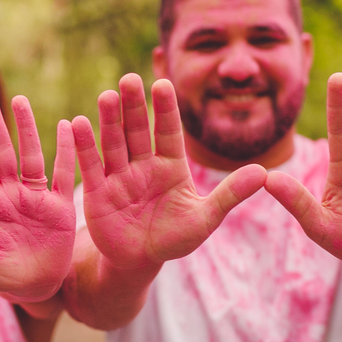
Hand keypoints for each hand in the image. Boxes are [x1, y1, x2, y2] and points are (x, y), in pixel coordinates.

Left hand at [0, 89, 76, 301]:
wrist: (32, 289)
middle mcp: (11, 193)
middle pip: (2, 151)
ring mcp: (37, 197)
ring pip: (31, 156)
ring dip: (26, 129)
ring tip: (19, 100)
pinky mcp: (60, 207)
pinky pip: (66, 175)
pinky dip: (67, 152)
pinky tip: (68, 126)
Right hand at [73, 74, 266, 270]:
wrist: (139, 262)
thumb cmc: (174, 238)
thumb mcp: (205, 218)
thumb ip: (230, 194)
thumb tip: (264, 172)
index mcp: (171, 166)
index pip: (168, 133)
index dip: (165, 110)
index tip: (163, 84)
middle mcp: (143, 165)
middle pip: (138, 131)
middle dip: (134, 106)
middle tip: (129, 79)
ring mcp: (119, 176)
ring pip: (113, 143)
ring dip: (109, 120)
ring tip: (107, 96)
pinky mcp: (97, 192)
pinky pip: (91, 166)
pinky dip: (85, 146)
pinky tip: (76, 123)